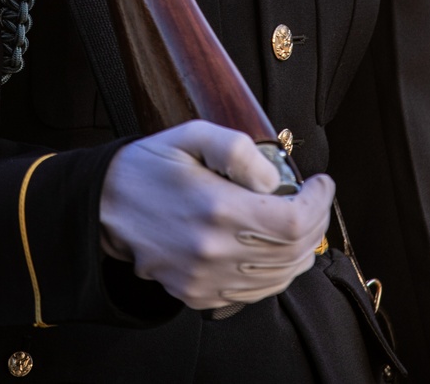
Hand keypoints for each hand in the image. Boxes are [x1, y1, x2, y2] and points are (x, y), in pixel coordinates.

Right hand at [99, 120, 333, 309]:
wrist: (107, 204)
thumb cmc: (152, 164)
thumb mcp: (192, 134)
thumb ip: (238, 150)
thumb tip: (275, 180)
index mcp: (216, 208)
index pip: (293, 221)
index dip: (319, 203)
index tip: (322, 183)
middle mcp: (214, 251)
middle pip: (293, 251)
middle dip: (316, 222)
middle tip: (316, 199)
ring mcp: (206, 279)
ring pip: (279, 276)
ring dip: (302, 249)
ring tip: (300, 220)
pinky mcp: (199, 294)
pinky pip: (255, 293)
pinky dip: (276, 271)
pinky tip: (273, 246)